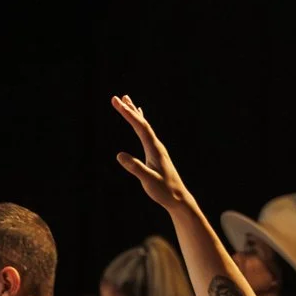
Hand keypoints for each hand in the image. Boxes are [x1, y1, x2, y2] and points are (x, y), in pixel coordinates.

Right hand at [111, 94, 197, 211]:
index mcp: (155, 149)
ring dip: (135, 113)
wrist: (178, 198)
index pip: (140, 127)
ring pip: (144, 126)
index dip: (129, 114)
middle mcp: (157, 145)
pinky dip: (140, 123)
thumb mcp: (148, 180)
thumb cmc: (164, 190)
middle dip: (129, 110)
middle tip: (116, 98)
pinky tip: (139, 119)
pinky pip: (146, 133)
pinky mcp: (156, 153)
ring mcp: (157, 148)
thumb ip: (135, 167)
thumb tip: (119, 155)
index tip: (117, 103)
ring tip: (127, 100)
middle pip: (142, 123)